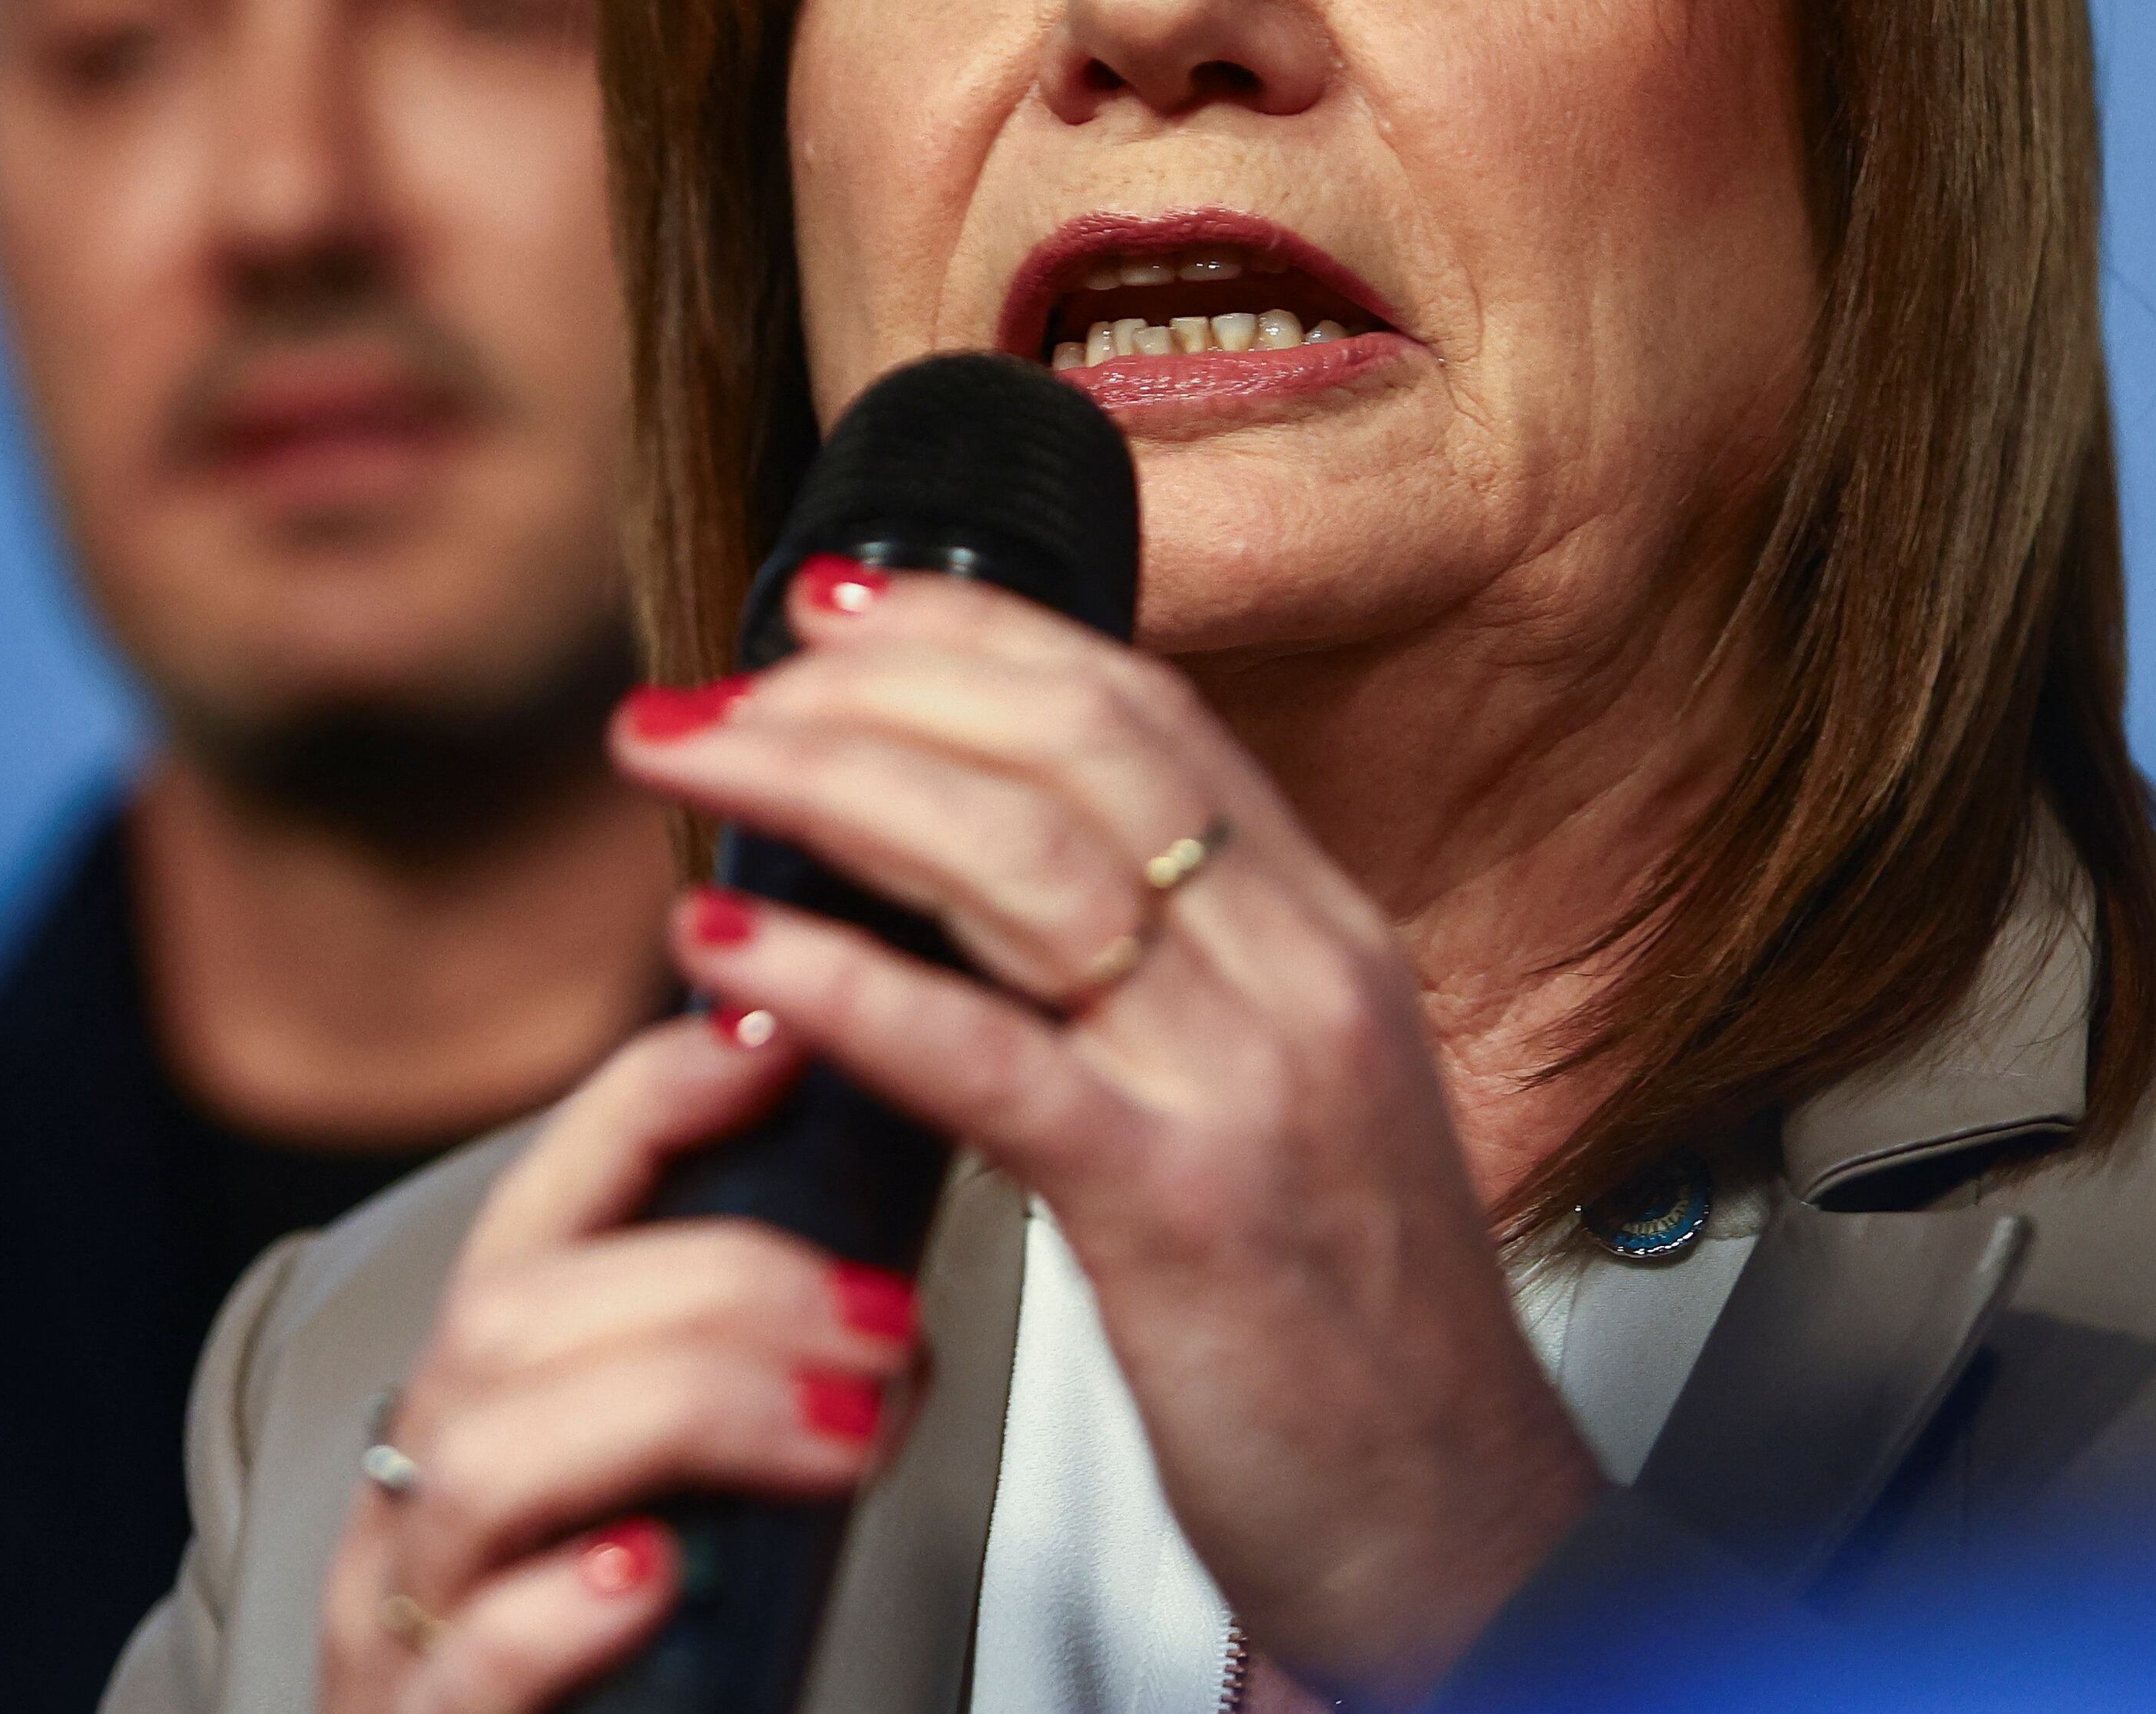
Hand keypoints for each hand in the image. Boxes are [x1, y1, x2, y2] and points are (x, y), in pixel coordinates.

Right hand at [317, 1011, 925, 1712]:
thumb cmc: (644, 1692)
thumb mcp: (685, 1506)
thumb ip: (733, 1385)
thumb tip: (879, 1250)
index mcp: (489, 1410)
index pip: (541, 1208)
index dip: (641, 1106)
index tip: (769, 1039)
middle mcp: (420, 1496)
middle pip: (515, 1318)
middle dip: (711, 1283)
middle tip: (888, 1314)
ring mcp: (400, 1630)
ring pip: (482, 1462)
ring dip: (679, 1413)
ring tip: (848, 1425)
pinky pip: (460, 1666)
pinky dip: (556, 1612)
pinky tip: (655, 1576)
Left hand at [613, 560, 1602, 1711]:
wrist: (1469, 1545)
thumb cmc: (1346, 1346)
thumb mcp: (1275, 1107)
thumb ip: (1159, 985)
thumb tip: (971, 887)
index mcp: (1321, 935)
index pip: (1136, 712)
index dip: (972, 634)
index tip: (830, 611)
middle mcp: (1296, 976)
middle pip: (1064, 749)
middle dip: (865, 688)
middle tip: (711, 686)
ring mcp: (1246, 1084)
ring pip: (1016, 861)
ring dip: (821, 786)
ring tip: (686, 765)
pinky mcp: (1181, 1210)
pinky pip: (987, 1055)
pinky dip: (840, 979)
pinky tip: (729, 938)